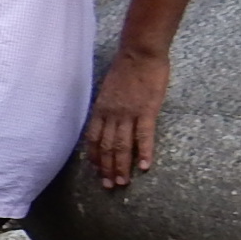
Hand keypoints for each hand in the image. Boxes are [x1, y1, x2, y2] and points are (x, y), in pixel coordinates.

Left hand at [83, 48, 169, 188]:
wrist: (140, 53)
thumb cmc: (126, 70)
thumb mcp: (108, 91)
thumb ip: (107, 108)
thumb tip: (107, 122)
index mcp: (101, 110)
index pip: (93, 139)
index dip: (94, 157)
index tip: (97, 171)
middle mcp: (111, 114)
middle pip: (106, 146)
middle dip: (107, 168)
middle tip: (110, 185)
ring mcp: (128, 113)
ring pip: (122, 145)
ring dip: (122, 166)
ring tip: (123, 182)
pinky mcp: (147, 111)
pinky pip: (144, 135)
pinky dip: (144, 152)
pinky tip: (144, 166)